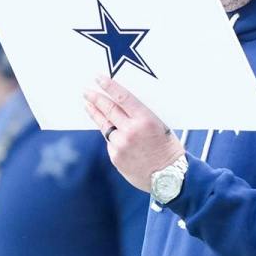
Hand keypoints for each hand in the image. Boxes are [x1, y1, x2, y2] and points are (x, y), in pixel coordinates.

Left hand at [84, 75, 184, 191]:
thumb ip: (140, 115)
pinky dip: (111, 137)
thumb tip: (121, 104)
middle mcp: (131, 131)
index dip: (109, 86)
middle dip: (95, 98)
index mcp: (145, 119)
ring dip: (98, 116)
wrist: (169, 177)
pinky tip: (113, 134)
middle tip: (86, 91)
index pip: (122, 97)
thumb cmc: (167, 148)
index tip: (98, 78)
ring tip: (88, 106)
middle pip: (108, 110)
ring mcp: (121, 145)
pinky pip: (110, 142)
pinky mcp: (115, 157)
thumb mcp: (159, 125)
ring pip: (106, 126)